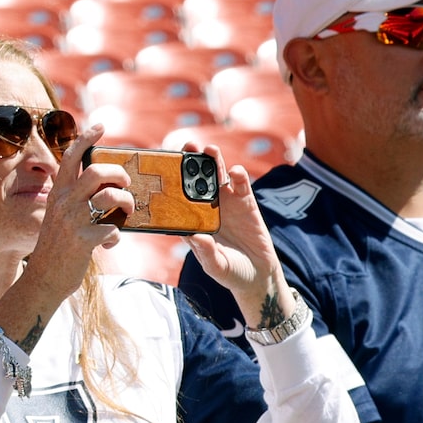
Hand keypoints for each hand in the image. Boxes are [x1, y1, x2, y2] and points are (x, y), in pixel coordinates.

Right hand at [0, 126, 129, 337]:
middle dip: (118, 174)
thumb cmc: (56, 248)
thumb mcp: (60, 218)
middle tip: (125, 183)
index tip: (100, 126)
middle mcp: (63, 203)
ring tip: (128, 211)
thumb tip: (105, 191)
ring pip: (109, 197)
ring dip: (126, 202)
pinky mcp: (83, 241)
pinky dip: (117, 236)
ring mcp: (73, 221)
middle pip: (96, 172)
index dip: (86, 138)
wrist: (43, 279)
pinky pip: (112, 229)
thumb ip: (77, 202)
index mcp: (57, 194)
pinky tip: (110, 242)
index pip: (71, 158)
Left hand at [187, 160, 297, 331]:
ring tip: (210, 150)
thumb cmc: (230, 272)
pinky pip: (241, 187)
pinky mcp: (247, 204)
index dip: (172, 181)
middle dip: (192, 162)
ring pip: (218, 177)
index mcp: (193, 221)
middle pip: (197, 180)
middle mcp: (207, 209)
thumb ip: (206, 252)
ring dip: (215, 162)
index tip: (165, 166)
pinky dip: (239, 177)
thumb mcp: (216, 265)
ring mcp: (227, 204)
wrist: (257, 276)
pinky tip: (235, 171)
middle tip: (188, 146)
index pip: (179, 198)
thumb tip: (195, 237)